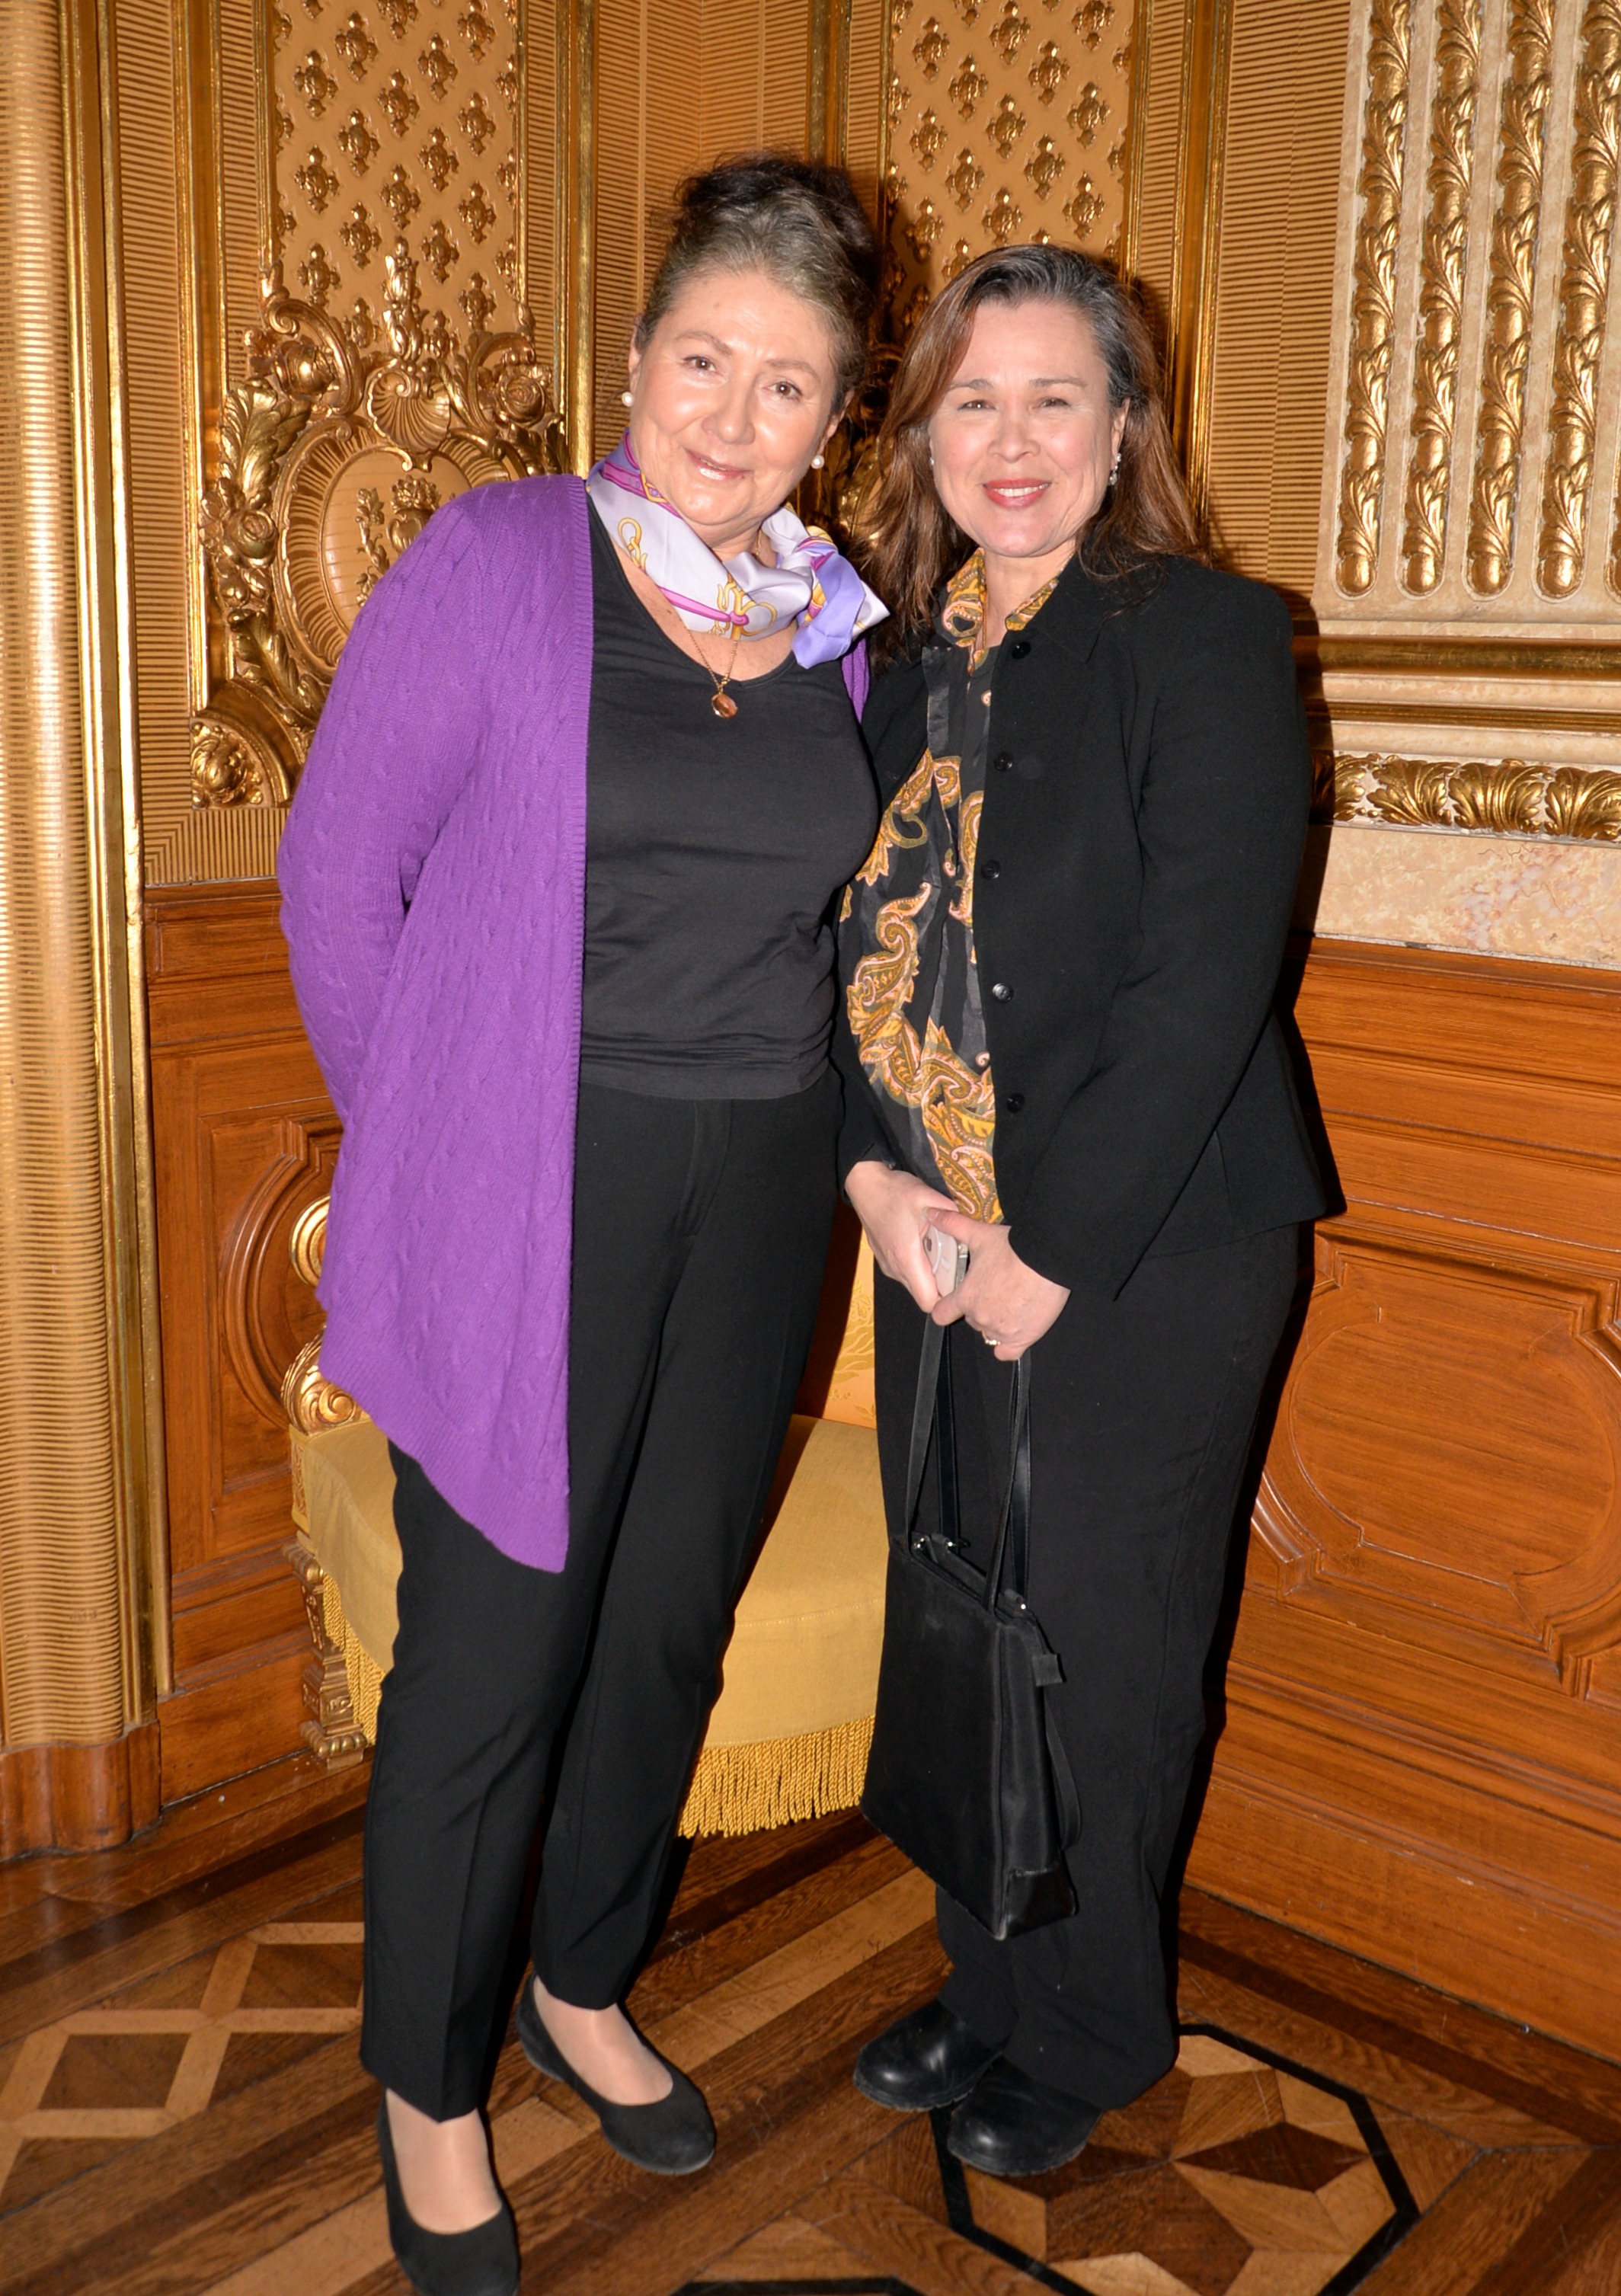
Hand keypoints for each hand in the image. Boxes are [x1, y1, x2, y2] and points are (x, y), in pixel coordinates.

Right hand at [845, 1159, 958, 1311]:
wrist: (865, 1185)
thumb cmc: (893, 1191)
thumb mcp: (926, 1196)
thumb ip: (950, 1211)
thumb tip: (969, 1222)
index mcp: (907, 1258)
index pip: (929, 1301)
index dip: (947, 1300)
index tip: (960, 1283)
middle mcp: (896, 1268)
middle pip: (924, 1295)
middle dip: (941, 1287)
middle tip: (955, 1264)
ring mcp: (888, 1266)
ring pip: (915, 1285)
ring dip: (929, 1276)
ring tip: (940, 1252)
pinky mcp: (885, 1261)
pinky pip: (906, 1274)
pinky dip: (918, 1267)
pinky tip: (925, 1246)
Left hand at [927, 1212, 1069, 1359]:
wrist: (1046, 1261)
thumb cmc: (1013, 1248)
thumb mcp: (980, 1234)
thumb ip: (952, 1226)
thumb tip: (931, 1213)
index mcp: (965, 1297)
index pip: (941, 1314)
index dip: (946, 1307)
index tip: (953, 1302)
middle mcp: (979, 1318)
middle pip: (971, 1319)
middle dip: (979, 1307)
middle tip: (996, 1290)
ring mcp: (1000, 1331)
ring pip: (990, 1333)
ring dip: (996, 1322)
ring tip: (1011, 1303)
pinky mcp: (1021, 1339)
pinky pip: (1007, 1352)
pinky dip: (1009, 1345)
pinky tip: (1015, 1331)